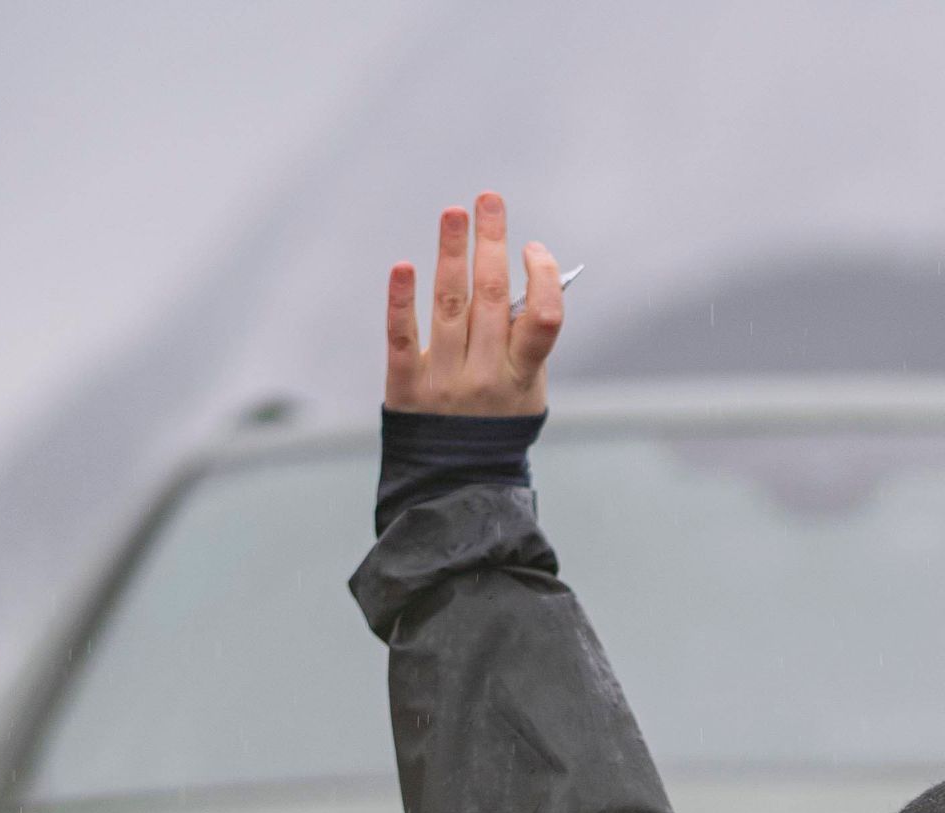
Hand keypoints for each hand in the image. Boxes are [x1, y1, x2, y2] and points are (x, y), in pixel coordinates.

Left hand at [387, 191, 564, 416]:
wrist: (456, 480)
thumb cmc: (497, 418)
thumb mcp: (526, 388)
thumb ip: (523, 338)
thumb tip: (515, 274)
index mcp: (523, 377)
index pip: (543, 320)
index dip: (541, 278)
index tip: (532, 248)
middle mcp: (485, 378)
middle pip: (490, 298)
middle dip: (491, 243)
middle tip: (489, 200)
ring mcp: (444, 384)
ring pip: (449, 306)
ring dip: (451, 253)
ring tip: (454, 214)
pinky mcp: (406, 389)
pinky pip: (402, 339)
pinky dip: (402, 301)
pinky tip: (404, 266)